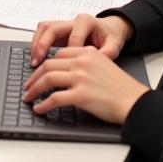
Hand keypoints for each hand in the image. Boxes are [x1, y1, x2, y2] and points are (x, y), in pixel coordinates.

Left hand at [23, 45, 147, 124]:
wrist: (134, 101)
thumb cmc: (122, 88)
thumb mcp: (103, 66)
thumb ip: (85, 65)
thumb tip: (65, 74)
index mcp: (87, 52)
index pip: (59, 54)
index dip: (45, 63)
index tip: (38, 72)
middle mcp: (82, 62)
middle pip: (49, 65)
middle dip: (34, 76)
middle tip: (28, 85)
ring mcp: (80, 77)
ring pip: (47, 79)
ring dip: (34, 89)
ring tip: (29, 97)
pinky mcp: (80, 95)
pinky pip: (54, 98)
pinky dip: (44, 104)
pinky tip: (40, 109)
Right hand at [30, 13, 133, 64]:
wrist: (110, 29)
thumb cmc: (110, 36)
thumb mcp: (115, 44)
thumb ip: (108, 52)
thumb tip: (99, 61)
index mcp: (86, 22)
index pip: (73, 37)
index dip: (69, 53)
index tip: (66, 67)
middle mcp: (73, 21)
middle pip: (52, 28)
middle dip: (43, 45)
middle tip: (38, 61)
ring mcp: (64, 24)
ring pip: (44, 28)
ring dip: (36, 44)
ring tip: (34, 60)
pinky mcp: (59, 31)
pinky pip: (43, 33)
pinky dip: (37, 44)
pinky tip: (36, 57)